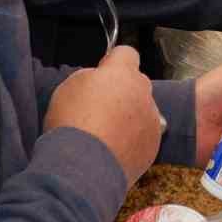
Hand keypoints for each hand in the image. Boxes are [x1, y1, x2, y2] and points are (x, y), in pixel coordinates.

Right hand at [45, 46, 162, 184]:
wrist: (83, 168)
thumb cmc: (72, 126)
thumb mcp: (68, 88)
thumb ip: (89, 77)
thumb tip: (97, 81)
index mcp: (121, 73)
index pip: (126, 53)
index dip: (113, 62)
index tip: (103, 73)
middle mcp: (142, 92)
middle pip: (136, 83)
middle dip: (122, 91)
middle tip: (100, 108)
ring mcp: (151, 118)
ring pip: (142, 109)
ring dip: (129, 116)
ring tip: (105, 134)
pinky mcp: (153, 144)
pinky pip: (146, 134)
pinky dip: (134, 139)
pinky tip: (114, 148)